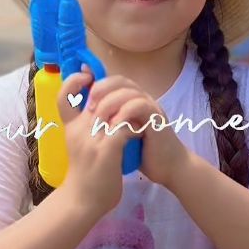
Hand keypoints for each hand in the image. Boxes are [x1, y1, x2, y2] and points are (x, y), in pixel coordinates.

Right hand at [56, 70, 136, 218]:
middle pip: (93, 97)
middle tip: (127, 93)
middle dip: (113, 90)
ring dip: (128, 108)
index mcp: (70, 128)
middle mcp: (79, 129)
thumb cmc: (83, 175)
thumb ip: (85, 129)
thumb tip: (98, 112)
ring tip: (138, 114)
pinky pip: (124, 126)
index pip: (63, 96)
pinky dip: (134, 125)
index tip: (88, 76)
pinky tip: (139, 132)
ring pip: (113, 109)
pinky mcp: (107, 150)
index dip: (74, 81)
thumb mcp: (79, 146)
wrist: (82, 203)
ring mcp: (92, 139)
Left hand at [85, 75, 188, 190]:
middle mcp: (140, 98)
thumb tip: (84, 116)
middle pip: (119, 80)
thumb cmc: (141, 152)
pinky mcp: (157, 117)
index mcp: (129, 100)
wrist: (169, 167)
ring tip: (98, 118)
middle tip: (88, 106)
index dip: (94, 81)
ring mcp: (150, 106)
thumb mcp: (118, 135)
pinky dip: (125, 113)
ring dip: (109, 102)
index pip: (111, 81)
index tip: (80, 92)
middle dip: (100, 89)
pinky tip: (115, 126)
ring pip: (128, 91)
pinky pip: (141, 106)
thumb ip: (106, 123)